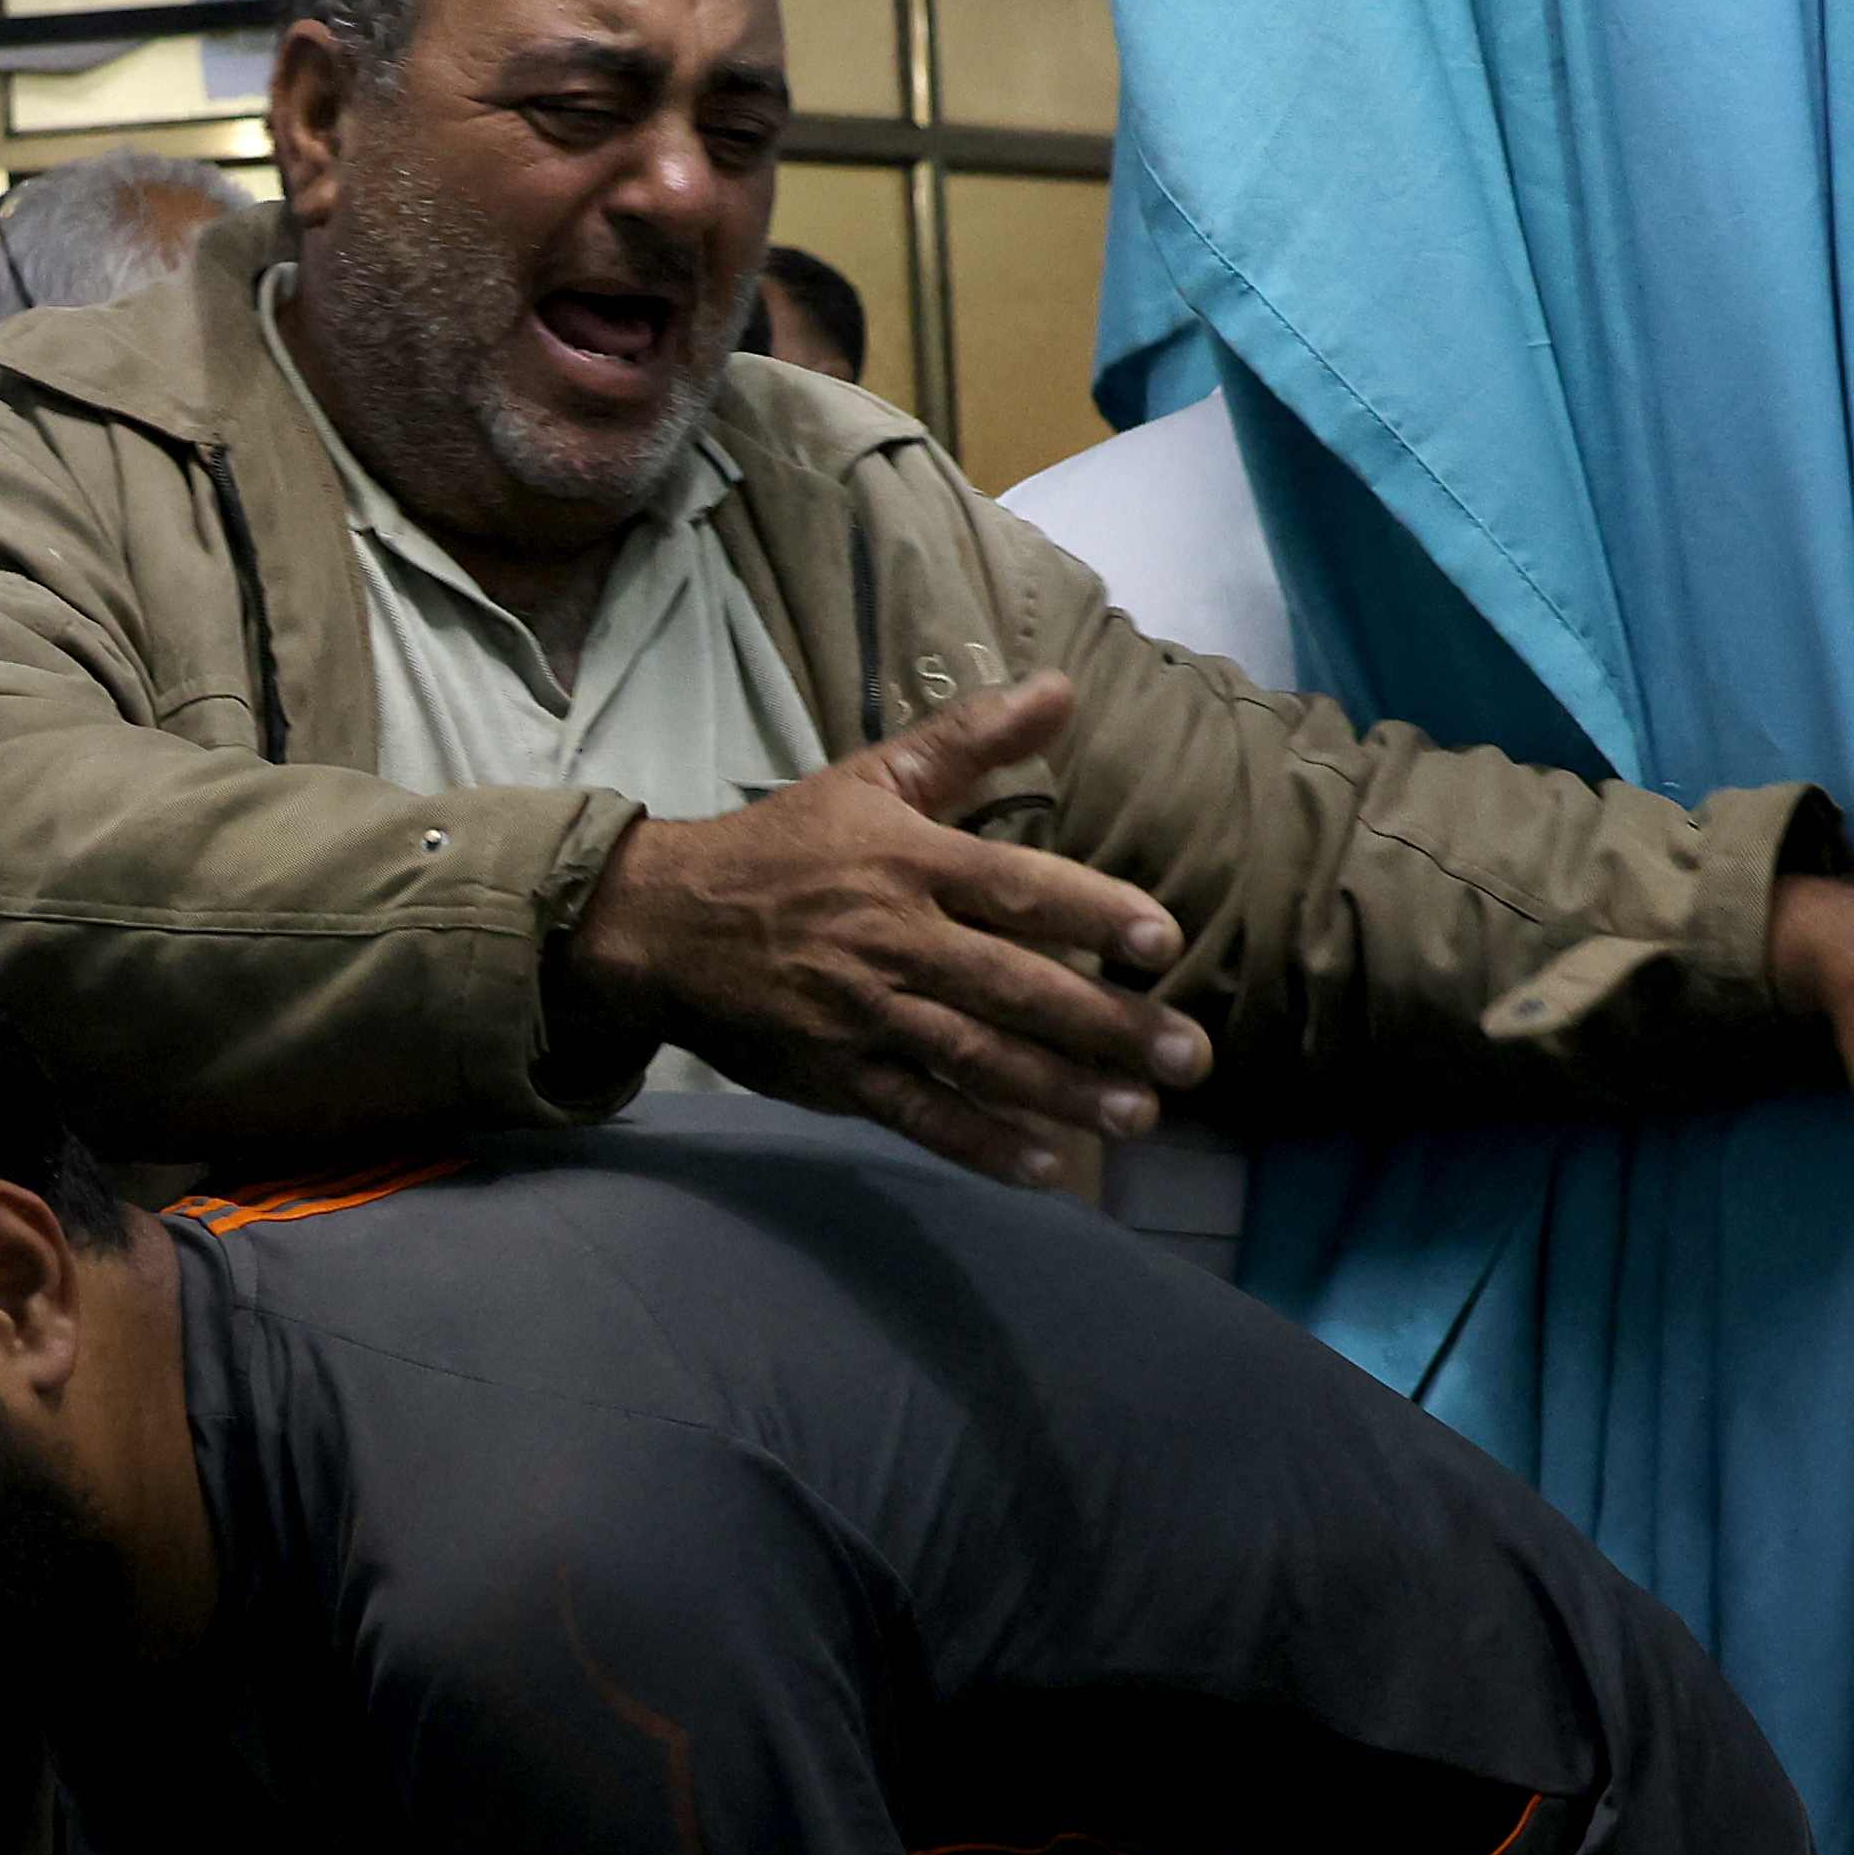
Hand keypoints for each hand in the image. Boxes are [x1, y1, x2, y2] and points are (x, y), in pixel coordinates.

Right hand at [580, 678, 1212, 1185]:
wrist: (663, 923)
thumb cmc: (785, 846)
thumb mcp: (874, 776)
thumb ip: (972, 739)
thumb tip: (1062, 686)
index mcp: (907, 861)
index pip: (1015, 885)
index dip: (1092, 913)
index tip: (1165, 940)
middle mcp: (893, 940)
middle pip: (1014, 986)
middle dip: (1107, 1025)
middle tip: (1190, 1056)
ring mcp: (864, 1014)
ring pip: (977, 1060)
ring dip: (1062, 1093)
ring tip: (1139, 1115)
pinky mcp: (838, 1075)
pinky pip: (920, 1115)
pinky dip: (981, 1145)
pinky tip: (1048, 1168)